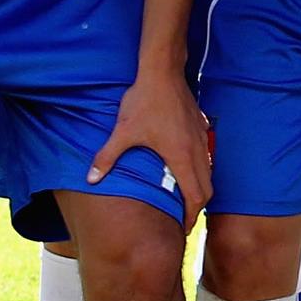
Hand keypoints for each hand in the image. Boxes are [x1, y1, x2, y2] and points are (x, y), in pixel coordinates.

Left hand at [94, 66, 211, 219]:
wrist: (163, 71)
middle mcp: (197, 151)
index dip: (190, 217)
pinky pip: (206, 155)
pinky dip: (200, 169)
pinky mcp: (201, 127)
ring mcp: (202, 138)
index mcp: (181, 157)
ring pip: (209, 172)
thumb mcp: (123, 132)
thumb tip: (91, 179)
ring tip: (185, 198)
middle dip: (197, 208)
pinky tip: (186, 167)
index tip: (182, 229)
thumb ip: (108, 157)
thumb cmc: (145, 101)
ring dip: (200, 189)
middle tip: (184, 220)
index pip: (195, 197)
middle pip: (208, 189)